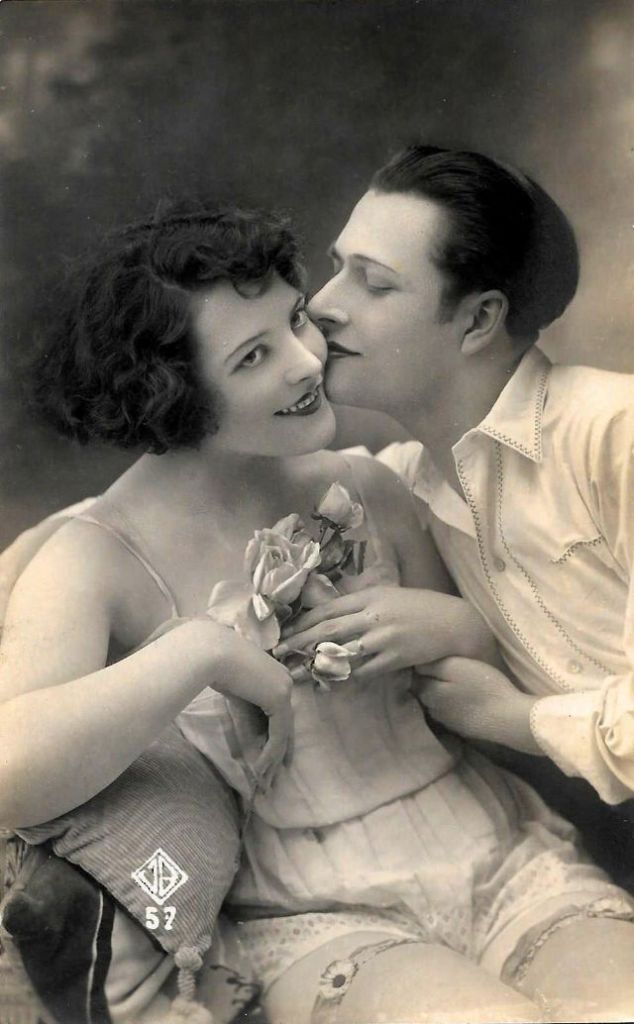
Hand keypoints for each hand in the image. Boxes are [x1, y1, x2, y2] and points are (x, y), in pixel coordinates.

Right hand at [172, 617, 293, 788]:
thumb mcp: (232, 692)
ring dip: (274, 759)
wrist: (210, 650)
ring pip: (283, 732)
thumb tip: (246, 732)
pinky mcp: (279, 698)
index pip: (279, 711)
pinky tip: (260, 769)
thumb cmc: (211, 664)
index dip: (276, 736)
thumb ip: (243, 710)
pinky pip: (278, 734)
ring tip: (266, 781)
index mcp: (273, 673)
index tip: (272, 757)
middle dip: (279, 752)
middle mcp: (283, 680)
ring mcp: (284, 688)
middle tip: (275, 775)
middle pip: (285, 723)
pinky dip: (270, 753)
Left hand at [274, 586, 483, 681]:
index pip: (328, 608)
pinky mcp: (394, 658)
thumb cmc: (421, 608)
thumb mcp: (390, 596)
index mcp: (370, 596)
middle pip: (327, 629)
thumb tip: (334, 614)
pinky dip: (345, 678)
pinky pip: (363, 671)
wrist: (455, 624)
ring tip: (296, 672)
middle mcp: (373, 615)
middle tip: (277, 652)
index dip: (303, 621)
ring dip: (315, 664)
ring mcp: (384, 637)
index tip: (284, 631)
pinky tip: (330, 684)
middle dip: (299, 641)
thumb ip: (363, 603)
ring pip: (341, 652)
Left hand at [416, 657, 538, 752]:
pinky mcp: (462, 729)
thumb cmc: (483, 686)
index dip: (422, 667)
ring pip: (437, 703)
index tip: (431, 659)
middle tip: (443, 669)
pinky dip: (454, 706)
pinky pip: (451, 714)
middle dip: (429, 681)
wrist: (507, 718)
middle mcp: (433, 709)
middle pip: (424, 691)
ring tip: (455, 685)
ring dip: (442, 695)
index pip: (415, 677)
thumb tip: (415, 666)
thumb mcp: (456, 666)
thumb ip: (432, 666)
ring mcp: (447, 722)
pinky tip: (465, 701)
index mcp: (428, 692)